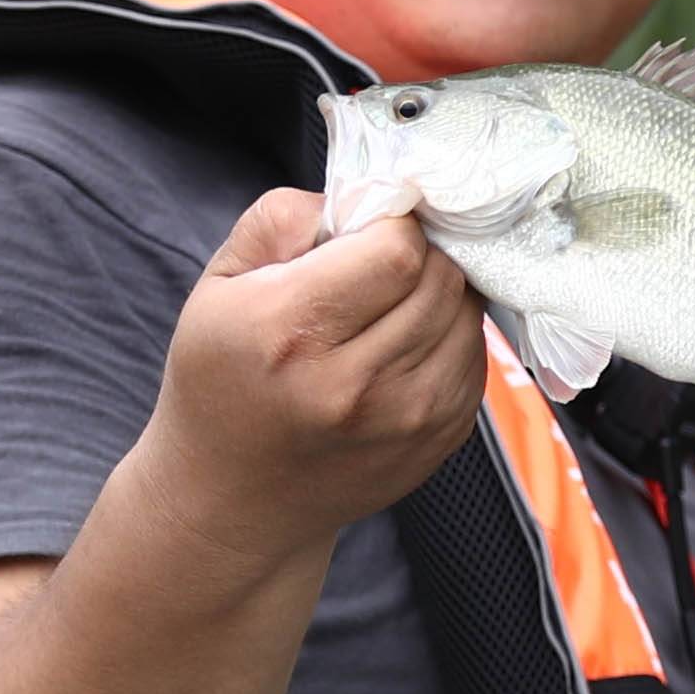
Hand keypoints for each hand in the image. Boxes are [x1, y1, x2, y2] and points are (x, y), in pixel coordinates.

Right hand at [136, 184, 492, 572]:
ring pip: (467, 316)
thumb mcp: (220, 284)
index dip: (392, 223)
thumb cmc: (222, 380)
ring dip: (441, 292)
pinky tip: (405, 342)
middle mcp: (352, 385)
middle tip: (385, 258)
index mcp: (290, 333)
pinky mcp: (436, 444)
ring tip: (393, 301)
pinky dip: (450, 336)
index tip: (371, 227)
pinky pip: (474, 359)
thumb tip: (367, 193)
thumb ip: (285, 218)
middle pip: (440, 279)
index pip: (397, 249)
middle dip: (419, 253)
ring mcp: (403, 423)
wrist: (231, 500)